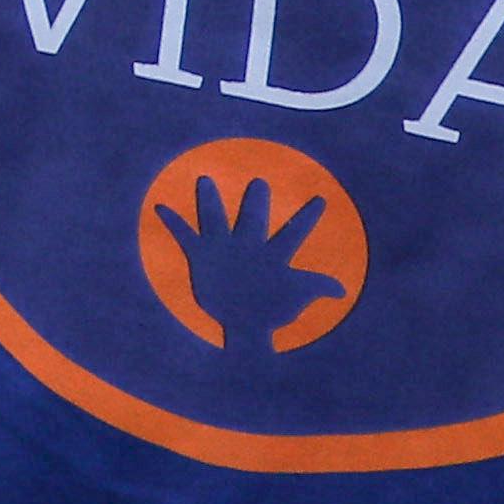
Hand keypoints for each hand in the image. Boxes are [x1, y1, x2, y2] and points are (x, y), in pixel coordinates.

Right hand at [152, 171, 353, 350]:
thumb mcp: (296, 295)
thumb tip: (342, 290)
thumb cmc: (273, 310)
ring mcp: (225, 250)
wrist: (243, 322)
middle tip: (260, 182)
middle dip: (256, 201)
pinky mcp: (203, 257)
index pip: (294, 233)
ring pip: (216, 219)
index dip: (308, 217)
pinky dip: (174, 223)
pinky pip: (185, 236)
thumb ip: (316, 287)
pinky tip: (161, 207)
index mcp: (274, 255)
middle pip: (253, 219)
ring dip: (210, 202)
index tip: (321, 199)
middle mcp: (249, 247)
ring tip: (205, 180)